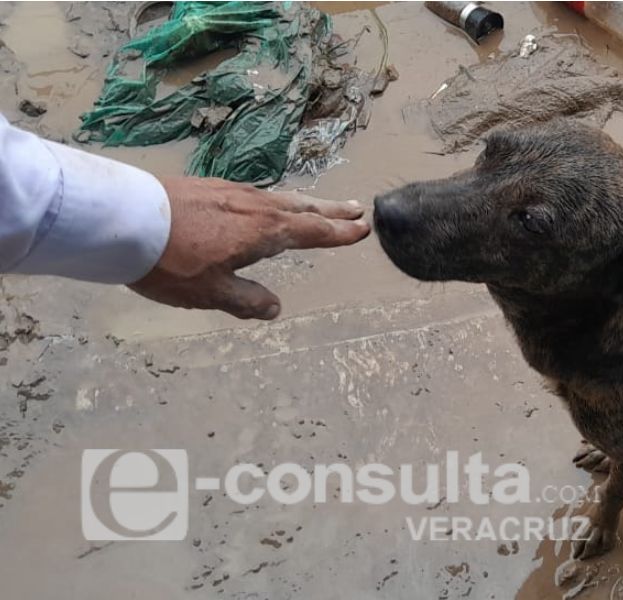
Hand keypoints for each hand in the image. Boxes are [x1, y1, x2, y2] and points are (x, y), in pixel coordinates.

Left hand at [129, 177, 369, 319]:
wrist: (124, 218)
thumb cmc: (172, 262)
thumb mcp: (213, 293)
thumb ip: (247, 301)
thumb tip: (275, 309)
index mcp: (264, 232)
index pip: (312, 231)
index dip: (339, 233)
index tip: (363, 229)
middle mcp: (256, 206)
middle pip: (303, 207)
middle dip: (331, 210)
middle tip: (356, 208)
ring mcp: (232, 192)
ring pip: (280, 197)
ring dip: (306, 202)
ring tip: (320, 205)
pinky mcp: (210, 187)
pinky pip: (256, 194)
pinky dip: (275, 199)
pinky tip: (266, 204)